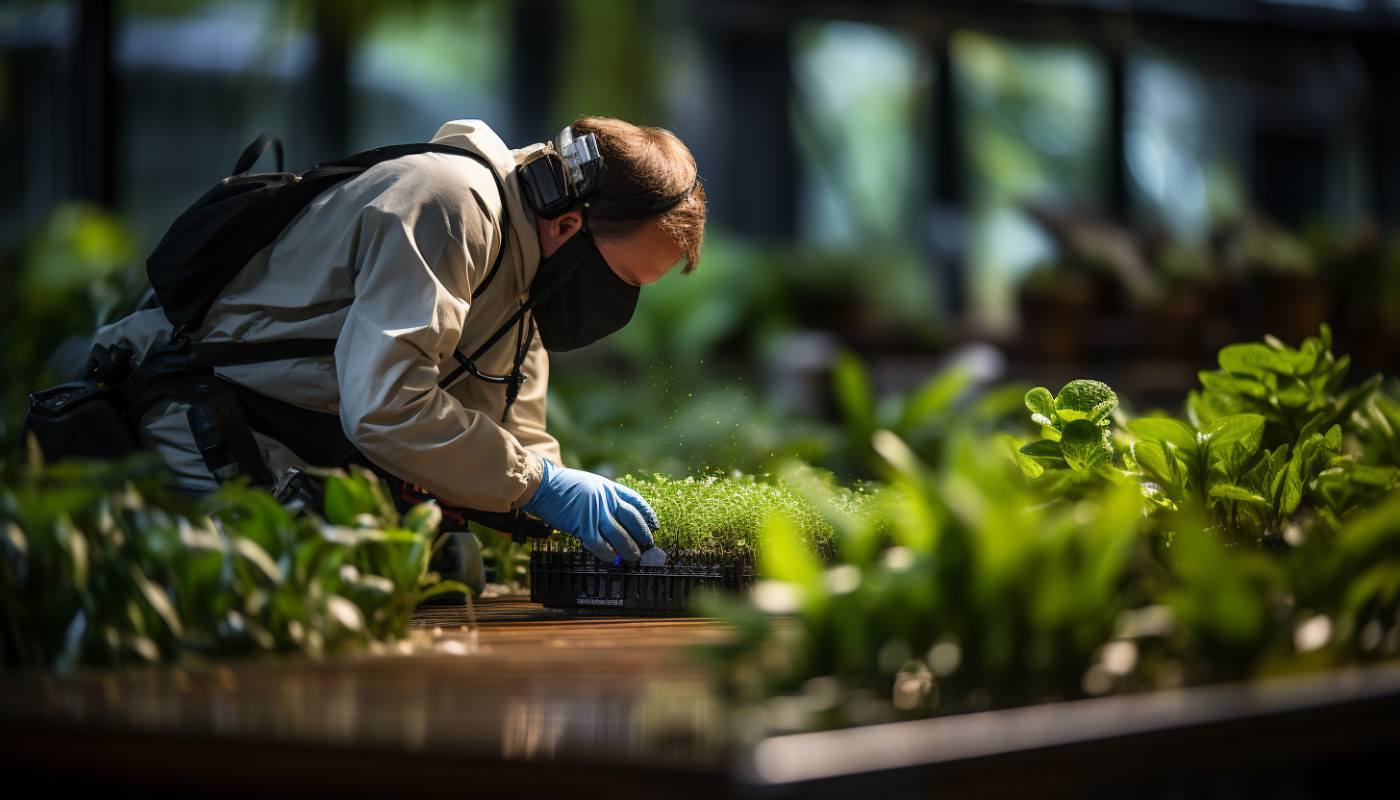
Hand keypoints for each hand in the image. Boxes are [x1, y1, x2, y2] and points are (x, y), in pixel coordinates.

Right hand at [521, 459, 660, 562]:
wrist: (543, 486)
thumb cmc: (563, 486)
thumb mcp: (590, 484)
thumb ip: (604, 498)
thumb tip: (616, 517)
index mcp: (609, 487)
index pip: (635, 501)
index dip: (648, 514)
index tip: (656, 525)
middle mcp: (606, 499)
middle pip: (632, 519)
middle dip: (643, 535)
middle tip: (648, 547)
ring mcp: (596, 513)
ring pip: (620, 535)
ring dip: (629, 549)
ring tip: (634, 558)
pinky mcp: (583, 526)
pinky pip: (601, 545)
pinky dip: (608, 554)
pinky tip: (611, 559)